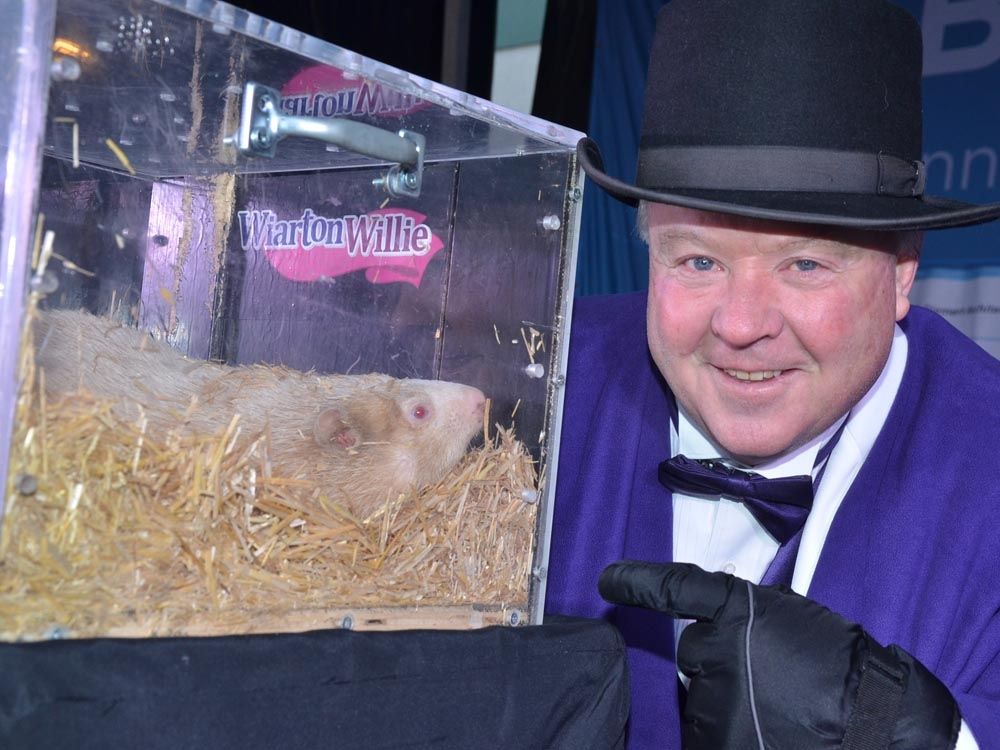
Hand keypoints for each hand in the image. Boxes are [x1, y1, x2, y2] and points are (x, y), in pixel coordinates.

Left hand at [599, 561, 958, 749]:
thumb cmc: (842, 668)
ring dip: (723, 702)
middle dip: (719, 663)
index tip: (609, 580)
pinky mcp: (710, 742)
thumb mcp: (791, 617)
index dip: (638, 583)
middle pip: (694, 655)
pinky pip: (703, 732)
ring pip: (698, 697)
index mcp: (736, 612)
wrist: (875, 723)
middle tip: (772, 679)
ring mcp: (709, 702)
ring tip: (777, 711)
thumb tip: (710, 619)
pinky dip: (725, 732)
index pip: (676, 590)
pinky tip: (768, 730)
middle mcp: (713, 652)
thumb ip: (744, 615)